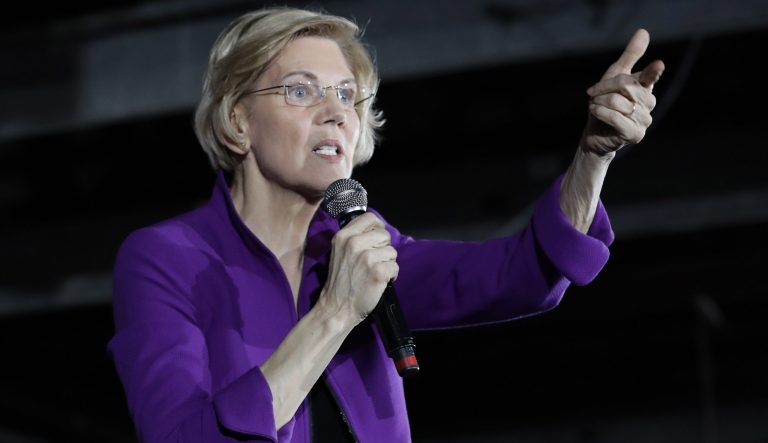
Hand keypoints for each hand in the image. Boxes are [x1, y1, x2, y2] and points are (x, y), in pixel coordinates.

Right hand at [320, 212, 398, 324]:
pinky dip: (391, 275)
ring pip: (392, 251)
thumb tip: (376, 229)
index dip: (377, 228)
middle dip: (383, 248)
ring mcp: (367, 257)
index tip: (375, 241)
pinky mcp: (378, 271)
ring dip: (387, 262)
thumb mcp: (339, 251)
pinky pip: (395, 266)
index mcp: (344, 236)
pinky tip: (380, 281)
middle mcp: (354, 243)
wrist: (336, 307)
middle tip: (374, 261)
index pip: (370, 218)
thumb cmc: (340, 281)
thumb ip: (354, 238)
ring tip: (375, 272)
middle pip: (384, 234)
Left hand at [580, 28, 664, 155]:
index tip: (658, 65)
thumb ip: (630, 56)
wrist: (595, 132)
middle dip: (604, 88)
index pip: (651, 76)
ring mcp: (644, 120)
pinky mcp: (636, 134)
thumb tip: (643, 31)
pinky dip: (601, 112)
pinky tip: (595, 112)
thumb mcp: (614, 76)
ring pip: (618, 102)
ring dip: (600, 102)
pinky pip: (616, 118)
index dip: (654, 71)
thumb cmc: (605, 103)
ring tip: (597, 107)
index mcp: (645, 87)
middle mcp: (649, 103)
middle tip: (595, 95)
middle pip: (626, 86)